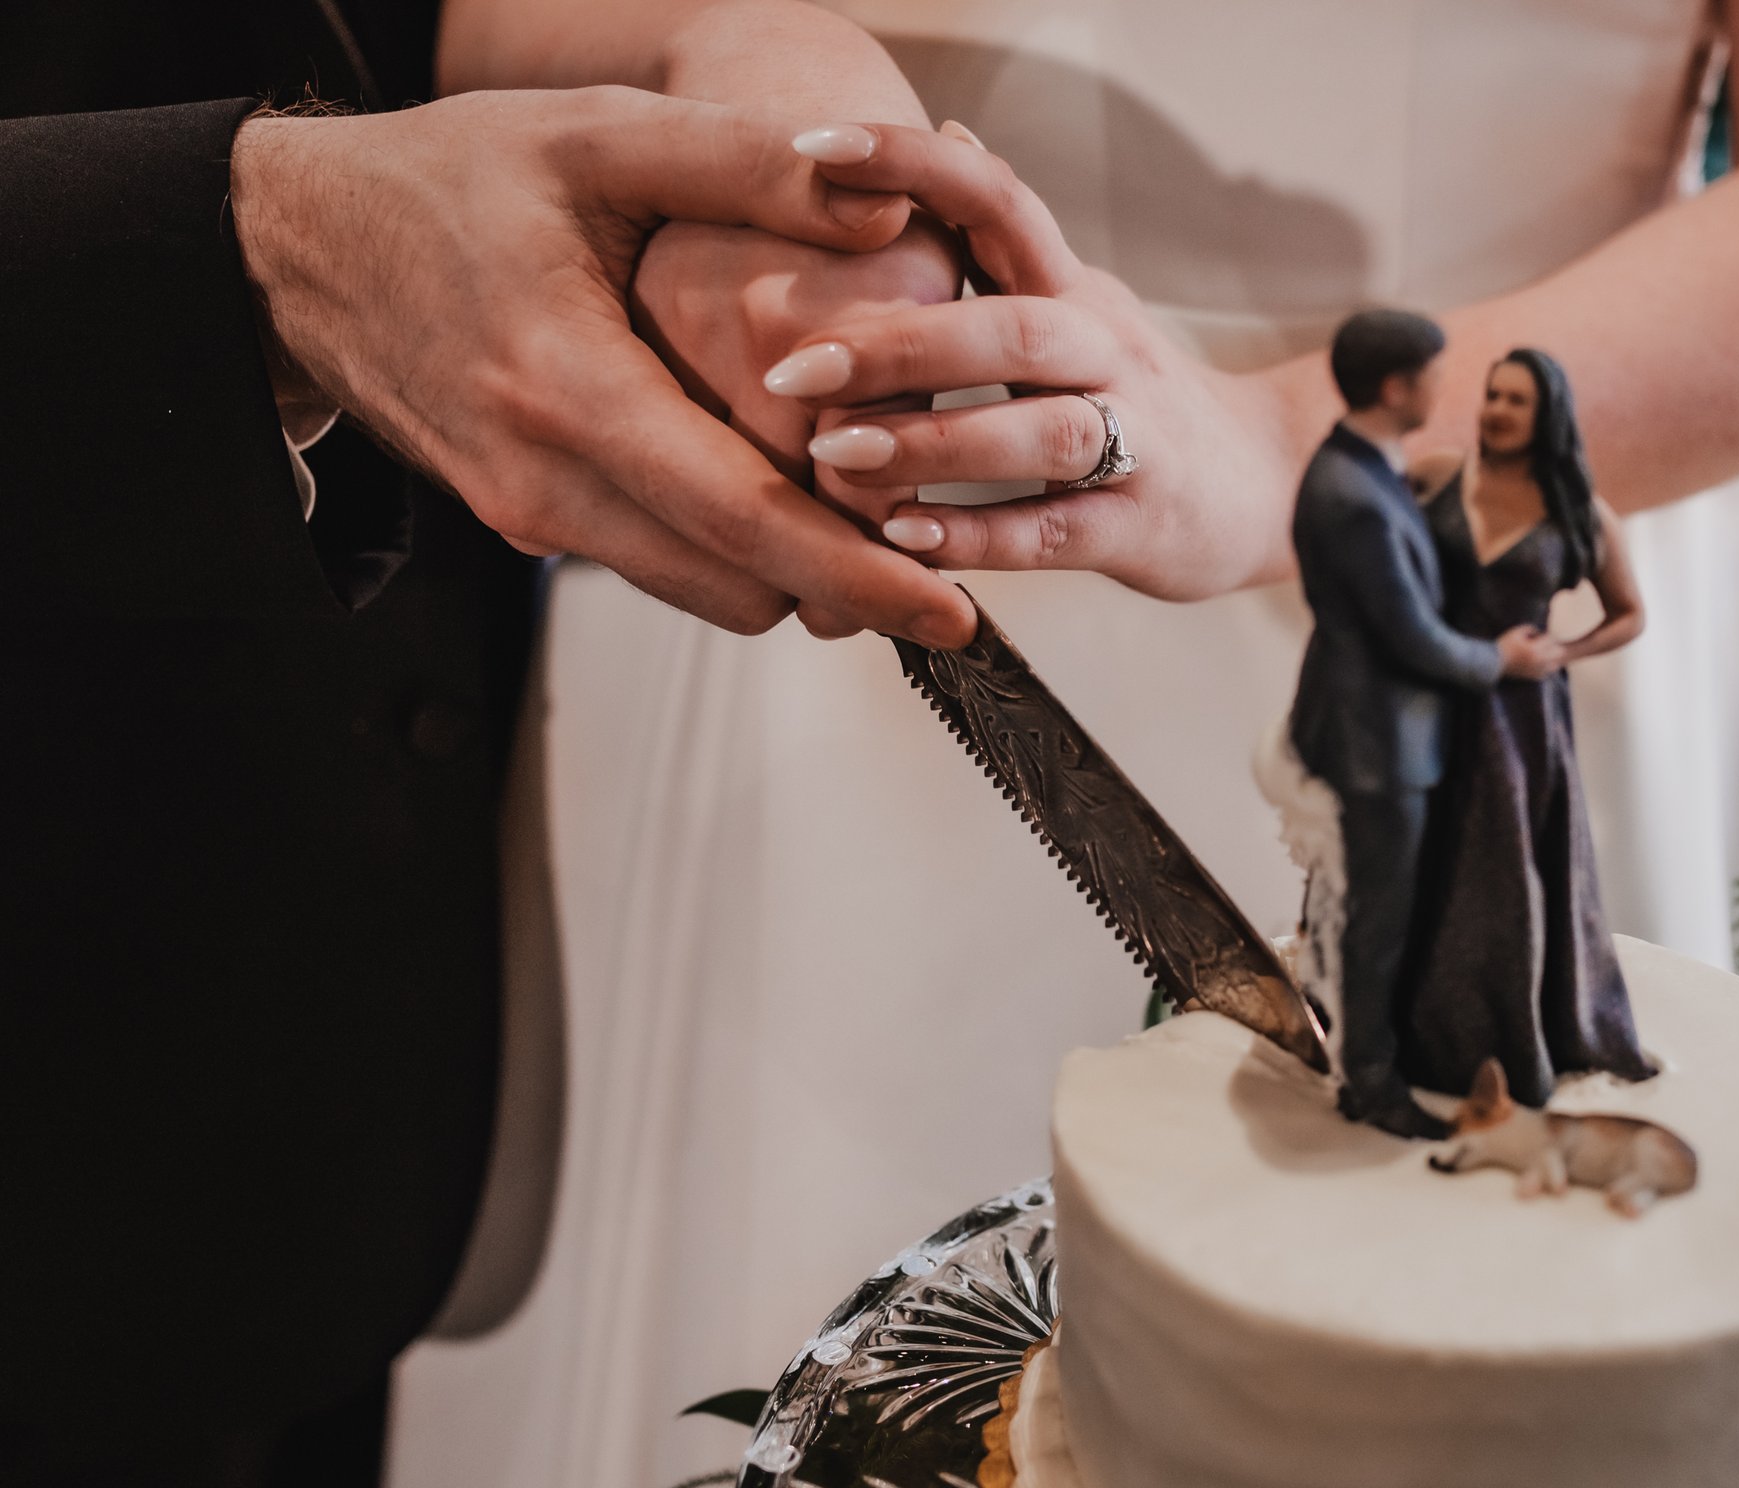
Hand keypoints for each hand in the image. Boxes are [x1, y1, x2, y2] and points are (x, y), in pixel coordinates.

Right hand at [229, 89, 974, 645]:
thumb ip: (745, 164)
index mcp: (568, 388)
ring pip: (704, 591)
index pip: (744, 522)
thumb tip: (890, 202)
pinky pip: (659, 563)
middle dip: (841, 579)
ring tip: (869, 509)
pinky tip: (776, 480)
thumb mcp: (596, 138)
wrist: (298, 245)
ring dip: (788, 568)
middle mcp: (542, 481)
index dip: (858, 575)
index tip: (950, 610)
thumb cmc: (447, 179)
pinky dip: (728, 545)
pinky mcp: (525, 524)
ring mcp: (527, 517)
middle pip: (738, 586)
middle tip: (933, 540)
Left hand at [768, 125, 1304, 599]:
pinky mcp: (1138, 528)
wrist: (1269, 483)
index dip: (913, 168)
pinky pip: (1053, 532)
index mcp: (1076, 290)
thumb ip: (1009, 241)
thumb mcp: (1081, 302)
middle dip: (901, 345)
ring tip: (835, 453)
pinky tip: (904, 536)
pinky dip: (976, 534)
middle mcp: (1110, 353)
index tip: (818, 153)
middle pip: (1015, 330)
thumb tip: (948, 135)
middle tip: (795, 366)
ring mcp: (1135, 443)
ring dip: (934, 442)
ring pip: (1040, 433)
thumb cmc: (1140, 394)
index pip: (1001, 201)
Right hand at [1496, 624, 1563, 679]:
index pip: (1550, 639)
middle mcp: (1538, 661)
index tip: (1542, 635)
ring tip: (1544, 654)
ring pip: (1555, 664)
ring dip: (1552, 658)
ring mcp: (1536, 670)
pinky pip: (1546, 673)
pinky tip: (1540, 663)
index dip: (1547, 636)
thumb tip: (1539, 632)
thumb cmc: (1504, 646)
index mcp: (1534, 649)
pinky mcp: (1533, 677)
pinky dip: (1546, 667)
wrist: (1493, 663)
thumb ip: (1530, 629)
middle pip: (1558, 652)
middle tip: (1545, 644)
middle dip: (1553, 646)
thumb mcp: (1516, 632)